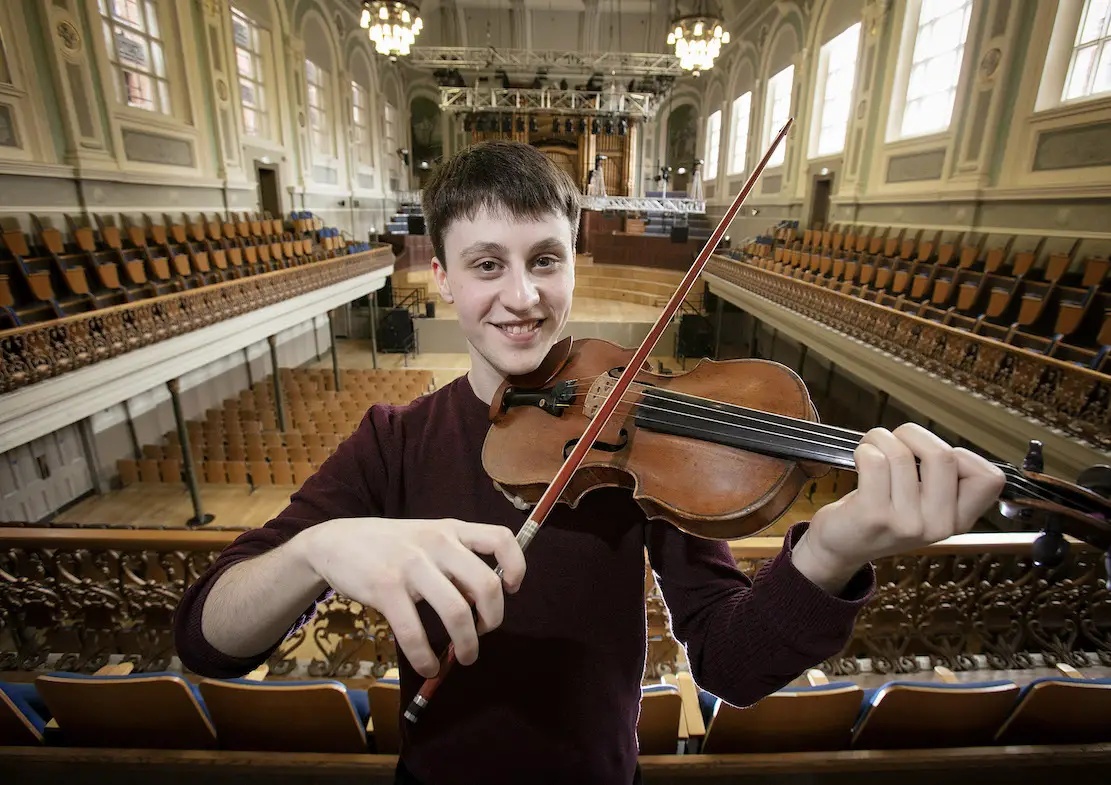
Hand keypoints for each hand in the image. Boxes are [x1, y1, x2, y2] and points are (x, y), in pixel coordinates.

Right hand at [296, 518, 525, 677]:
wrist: (336, 542)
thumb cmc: (390, 545)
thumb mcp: (427, 540)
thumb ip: (454, 562)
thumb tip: (481, 603)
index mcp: (451, 530)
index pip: (500, 538)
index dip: (516, 566)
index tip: (512, 589)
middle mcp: (437, 543)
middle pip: (486, 585)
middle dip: (493, 619)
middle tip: (485, 633)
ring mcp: (411, 565)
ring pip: (457, 611)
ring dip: (468, 644)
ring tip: (466, 657)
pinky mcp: (386, 588)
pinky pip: (414, 631)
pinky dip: (426, 657)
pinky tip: (428, 666)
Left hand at [793, 423, 1006, 591]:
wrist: (841, 547)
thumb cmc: (882, 512)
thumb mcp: (924, 505)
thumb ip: (943, 481)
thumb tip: (940, 444)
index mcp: (958, 520)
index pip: (990, 478)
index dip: (962, 454)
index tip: (931, 458)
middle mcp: (938, 526)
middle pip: (944, 455)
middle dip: (914, 434)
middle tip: (895, 441)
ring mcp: (906, 523)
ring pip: (902, 454)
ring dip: (881, 438)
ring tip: (872, 448)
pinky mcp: (873, 516)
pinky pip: (875, 461)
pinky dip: (865, 449)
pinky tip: (860, 459)